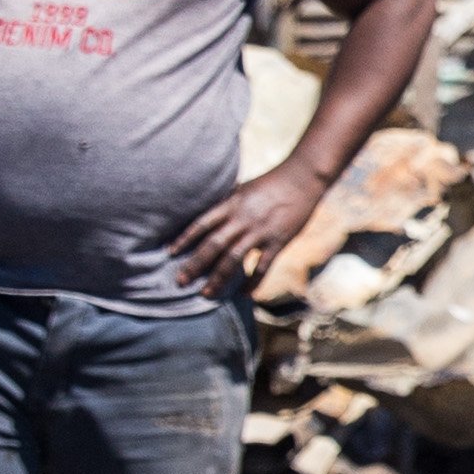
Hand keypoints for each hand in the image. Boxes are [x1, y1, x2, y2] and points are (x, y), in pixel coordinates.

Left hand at [171, 162, 330, 297]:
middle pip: (213, 246)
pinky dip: (252, 282)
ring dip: (218, 279)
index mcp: (231, 205)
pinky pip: (262, 267)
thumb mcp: (243, 189)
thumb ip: (227, 204)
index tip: (170, 253)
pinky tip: (242, 294)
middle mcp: (242, 220)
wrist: (302, 179)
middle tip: (180, 282)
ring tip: (205, 294)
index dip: (184, 240)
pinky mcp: (278, 242)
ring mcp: (260, 232)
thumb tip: (211, 215)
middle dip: (195, 265)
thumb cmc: (272, 182)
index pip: (201, 225)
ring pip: (234, 260)